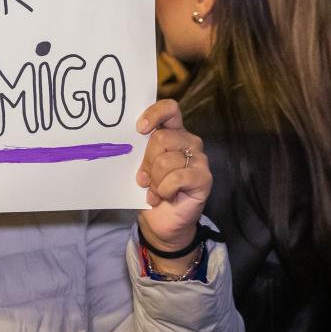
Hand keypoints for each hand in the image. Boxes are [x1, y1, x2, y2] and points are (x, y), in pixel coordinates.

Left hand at [134, 99, 211, 274]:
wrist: (162, 222)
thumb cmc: (149, 190)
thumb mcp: (140, 166)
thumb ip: (139, 150)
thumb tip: (126, 141)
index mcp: (172, 133)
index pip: (170, 109)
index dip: (155, 114)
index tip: (139, 129)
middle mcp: (189, 141)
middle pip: (161, 138)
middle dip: (146, 161)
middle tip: (144, 178)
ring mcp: (199, 159)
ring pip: (166, 160)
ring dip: (154, 180)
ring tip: (154, 191)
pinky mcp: (204, 178)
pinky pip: (177, 177)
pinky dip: (164, 190)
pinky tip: (164, 196)